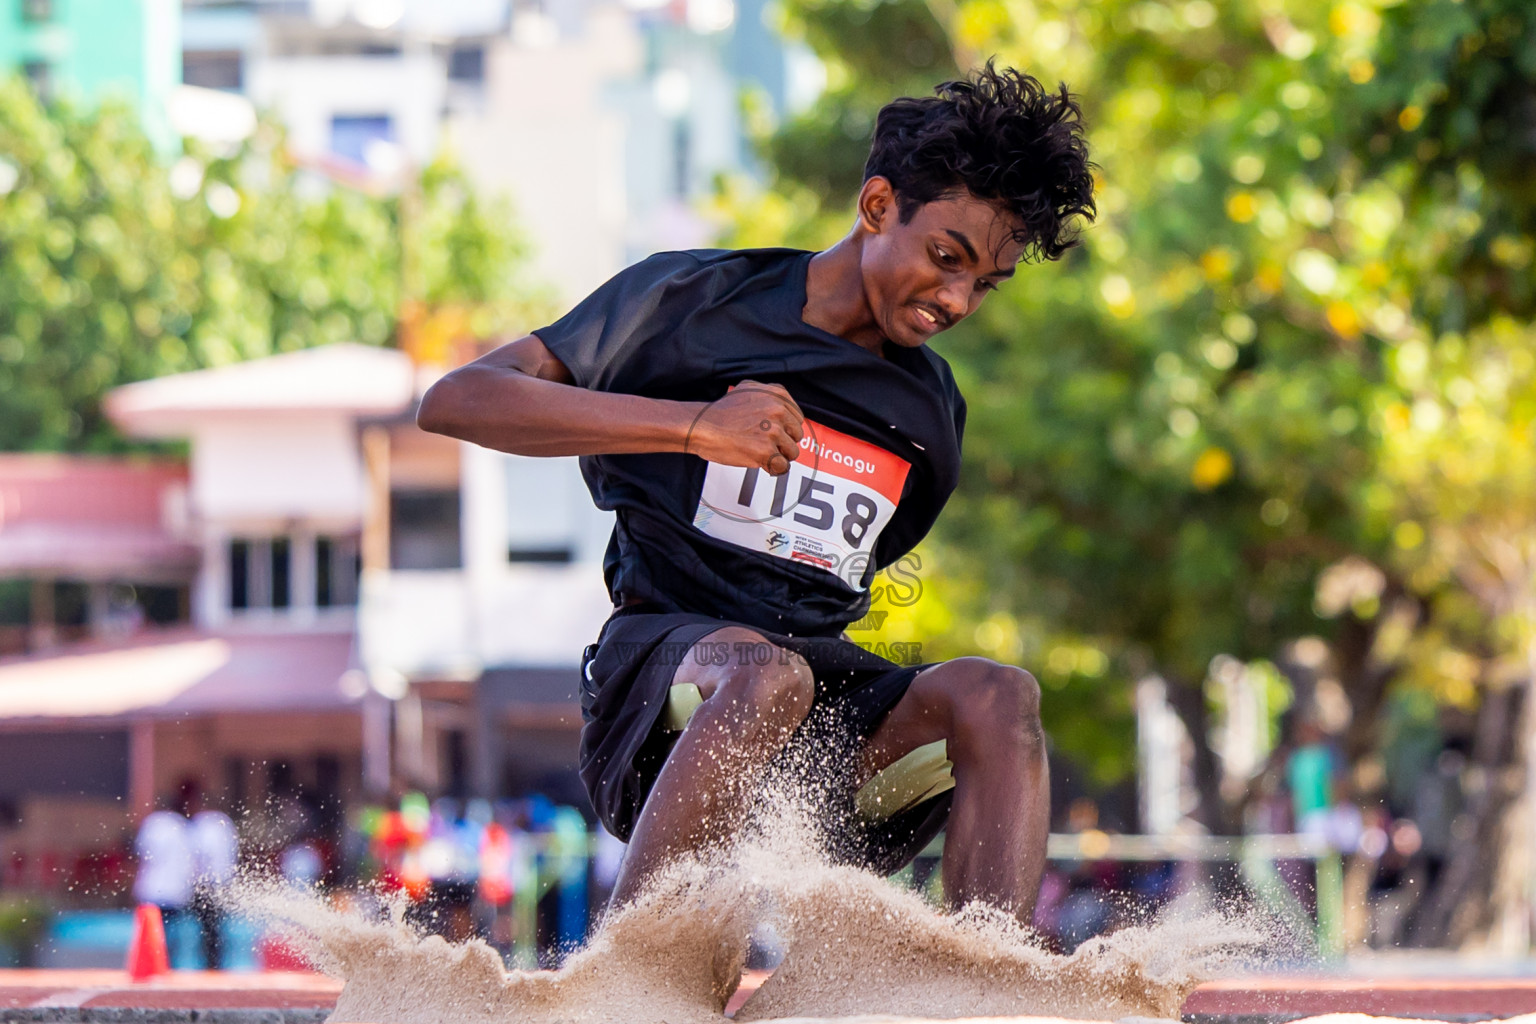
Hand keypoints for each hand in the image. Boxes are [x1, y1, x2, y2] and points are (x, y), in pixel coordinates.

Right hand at [685, 381, 804, 474]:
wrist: (702, 426)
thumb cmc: (720, 412)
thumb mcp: (747, 389)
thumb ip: (769, 395)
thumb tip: (785, 408)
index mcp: (776, 395)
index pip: (798, 417)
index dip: (787, 428)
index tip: (777, 434)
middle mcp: (777, 411)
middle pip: (797, 435)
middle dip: (784, 443)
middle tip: (766, 444)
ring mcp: (772, 431)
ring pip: (792, 452)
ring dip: (778, 456)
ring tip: (761, 453)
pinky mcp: (765, 451)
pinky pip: (782, 467)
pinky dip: (773, 468)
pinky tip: (761, 463)